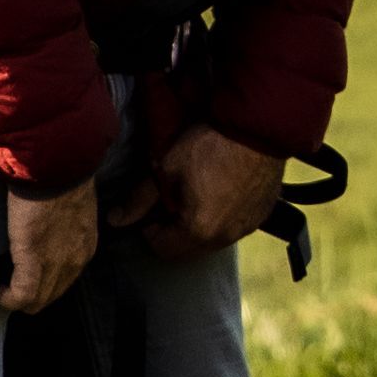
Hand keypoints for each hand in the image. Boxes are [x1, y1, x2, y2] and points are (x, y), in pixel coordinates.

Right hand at [0, 178, 100, 315]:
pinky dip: (9, 299)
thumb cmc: (62, 179)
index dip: (47, 283)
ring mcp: (55, 264)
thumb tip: (51, 227)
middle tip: (13, 286)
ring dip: (20, 300)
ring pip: (38, 301)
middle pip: (53, 295)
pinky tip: (0, 292)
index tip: (31, 276)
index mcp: (84, 247)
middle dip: (32, 296)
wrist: (56, 169)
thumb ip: (66, 226)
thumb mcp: (74, 209)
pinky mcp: (33, 261)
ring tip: (5, 290)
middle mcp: (75, 262)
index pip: (66, 279)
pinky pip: (23, 295)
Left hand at [135, 125, 287, 256]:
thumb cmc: (212, 144)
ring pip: (212, 240)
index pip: (161, 248)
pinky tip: (223, 189)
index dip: (151, 227)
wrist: (258, 127)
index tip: (155, 205)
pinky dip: (224, 216)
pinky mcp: (262, 215)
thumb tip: (114, 219)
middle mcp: (225, 237)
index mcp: (198, 230)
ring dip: (200, 225)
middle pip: (188, 249)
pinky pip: (235, 227)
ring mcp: (247, 228)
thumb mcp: (167, 168)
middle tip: (174, 198)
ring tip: (200, 191)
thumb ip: (139, 200)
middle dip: (175, 230)